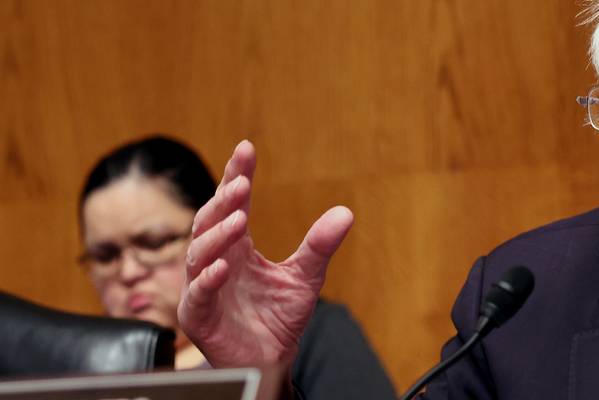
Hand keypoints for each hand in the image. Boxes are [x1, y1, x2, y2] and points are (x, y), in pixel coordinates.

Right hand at [177, 140, 353, 366]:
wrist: (271, 359)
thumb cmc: (278, 317)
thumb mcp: (305, 277)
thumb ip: (319, 246)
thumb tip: (345, 212)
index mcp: (238, 246)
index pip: (233, 204)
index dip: (236, 175)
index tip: (246, 149)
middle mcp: (216, 260)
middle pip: (211, 221)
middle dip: (224, 201)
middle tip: (242, 182)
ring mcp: (203, 286)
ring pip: (200, 252)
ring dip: (218, 234)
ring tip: (239, 219)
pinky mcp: (199, 315)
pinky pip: (198, 294)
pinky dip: (209, 279)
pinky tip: (224, 267)